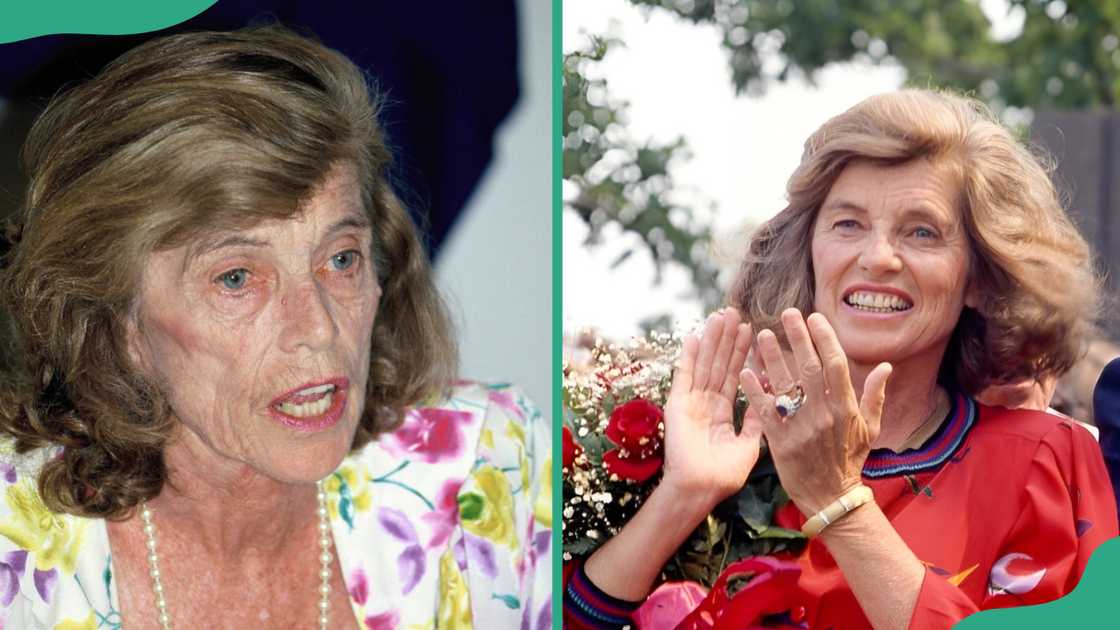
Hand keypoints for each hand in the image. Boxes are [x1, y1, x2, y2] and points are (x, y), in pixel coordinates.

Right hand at [661, 308, 761, 509]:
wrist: (699, 489)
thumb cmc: (723, 475)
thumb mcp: (749, 445)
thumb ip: (757, 422)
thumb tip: (769, 400)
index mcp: (722, 412)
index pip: (733, 375)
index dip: (741, 352)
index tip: (749, 329)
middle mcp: (705, 403)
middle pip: (718, 363)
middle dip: (726, 338)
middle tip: (733, 311)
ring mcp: (690, 402)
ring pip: (704, 364)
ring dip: (711, 340)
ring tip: (718, 316)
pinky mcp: (677, 404)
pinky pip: (684, 376)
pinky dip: (689, 356)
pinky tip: (695, 336)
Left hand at [739, 308, 890, 514]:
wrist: (829, 498)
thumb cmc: (849, 460)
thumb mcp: (869, 429)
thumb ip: (874, 396)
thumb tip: (886, 366)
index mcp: (845, 408)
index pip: (835, 365)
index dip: (825, 339)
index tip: (815, 318)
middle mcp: (822, 414)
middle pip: (808, 368)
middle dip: (798, 337)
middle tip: (788, 314)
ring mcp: (800, 427)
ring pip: (784, 384)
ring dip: (772, 357)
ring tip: (763, 335)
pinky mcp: (779, 440)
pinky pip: (764, 409)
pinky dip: (754, 390)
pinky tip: (744, 370)